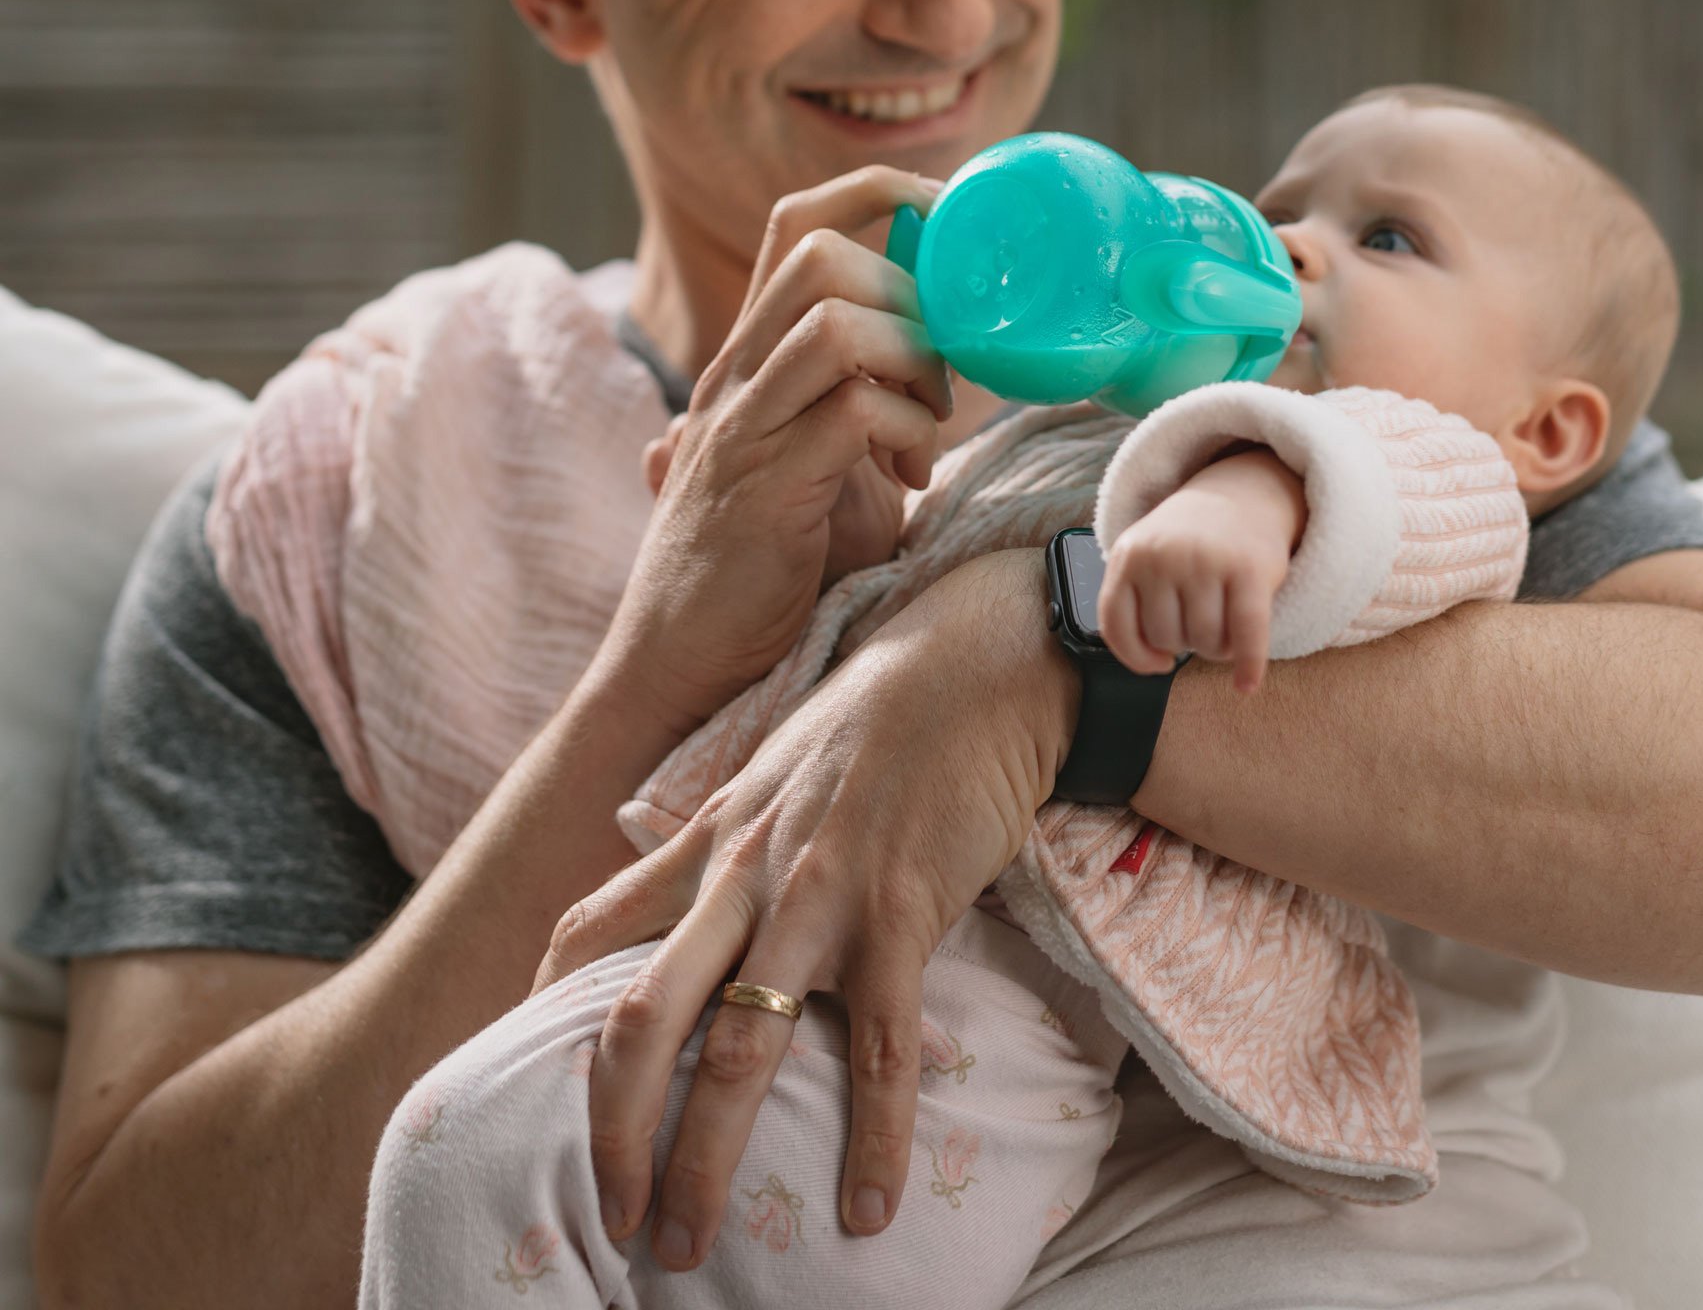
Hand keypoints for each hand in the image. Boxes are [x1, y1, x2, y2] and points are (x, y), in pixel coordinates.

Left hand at [534, 548, 1074, 1272]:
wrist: (970, 663)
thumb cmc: (880, 715)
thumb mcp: (776, 764)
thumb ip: (733, 830)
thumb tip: (698, 881)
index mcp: (708, 837)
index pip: (591, 931)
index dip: (544, 1012)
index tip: (528, 1076)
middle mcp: (741, 876)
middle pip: (639, 1022)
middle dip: (612, 1133)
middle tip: (610, 1217)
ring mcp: (816, 901)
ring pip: (736, 1054)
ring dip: (706, 1164)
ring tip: (689, 1243)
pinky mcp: (897, 919)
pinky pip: (875, 1054)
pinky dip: (872, 1144)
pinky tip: (868, 1211)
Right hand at [611, 167, 952, 714]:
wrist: (679, 670)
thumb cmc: (763, 573)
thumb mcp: (821, 465)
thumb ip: (861, 404)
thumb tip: (937, 361)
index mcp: (751, 358)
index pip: (798, 222)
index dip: (880, 194)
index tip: (952, 231)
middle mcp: (736, 377)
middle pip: (820, 251)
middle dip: (910, 289)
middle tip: (943, 365)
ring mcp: (742, 428)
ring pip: (836, 322)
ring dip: (913, 361)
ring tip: (927, 424)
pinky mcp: (764, 489)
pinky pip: (850, 411)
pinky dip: (903, 432)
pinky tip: (910, 480)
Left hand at [1098, 450, 1301, 692]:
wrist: (1241, 494)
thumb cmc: (1190, 542)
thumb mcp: (1146, 554)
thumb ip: (1134, 600)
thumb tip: (1147, 663)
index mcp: (1129, 553)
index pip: (1116, 626)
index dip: (1135, 656)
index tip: (1157, 663)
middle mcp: (1164, 555)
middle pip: (1167, 639)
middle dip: (1186, 642)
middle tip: (1201, 619)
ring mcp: (1206, 560)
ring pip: (1205, 642)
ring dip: (1218, 647)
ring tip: (1223, 621)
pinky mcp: (1249, 569)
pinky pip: (1246, 635)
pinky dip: (1248, 666)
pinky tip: (1246, 684)